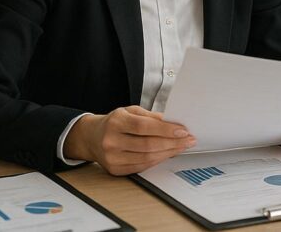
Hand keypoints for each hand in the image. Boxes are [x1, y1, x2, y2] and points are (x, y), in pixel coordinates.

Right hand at [63, 106, 194, 175]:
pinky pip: (141, 166)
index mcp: (116, 121)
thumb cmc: (114, 122)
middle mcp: (111, 140)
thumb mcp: (131, 111)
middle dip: (172, 143)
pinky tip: (167, 154)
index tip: (183, 130)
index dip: (166, 129)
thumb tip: (174, 122)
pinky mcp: (115, 169)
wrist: (92, 137)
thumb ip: (151, 116)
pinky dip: (157, 160)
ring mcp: (112, 157)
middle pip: (147, 144)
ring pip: (146, 158)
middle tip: (188, 140)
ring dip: (168, 153)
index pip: (144, 127)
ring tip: (181, 147)